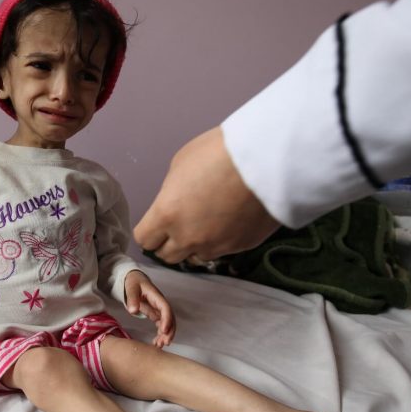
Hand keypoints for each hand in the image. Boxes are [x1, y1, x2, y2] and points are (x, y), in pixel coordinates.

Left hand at [124, 270, 175, 347]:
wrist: (134, 279)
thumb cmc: (133, 282)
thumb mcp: (131, 288)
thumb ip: (132, 299)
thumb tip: (133, 311)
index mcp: (156, 296)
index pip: (165, 308)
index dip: (166, 319)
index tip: (163, 330)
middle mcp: (160, 304)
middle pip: (170, 318)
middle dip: (169, 331)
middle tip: (164, 343)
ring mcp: (159, 310)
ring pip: (167, 324)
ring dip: (166, 335)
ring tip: (159, 346)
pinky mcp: (155, 314)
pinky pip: (161, 325)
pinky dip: (160, 335)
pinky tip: (156, 343)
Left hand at [134, 127, 280, 263]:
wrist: (267, 160)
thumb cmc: (219, 153)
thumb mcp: (180, 165)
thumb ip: (171, 192)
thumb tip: (175, 202)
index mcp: (167, 215)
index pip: (144, 239)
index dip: (149, 230)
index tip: (156, 223)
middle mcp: (188, 238)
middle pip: (166, 255)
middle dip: (168, 242)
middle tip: (179, 224)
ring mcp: (216, 246)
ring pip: (195, 258)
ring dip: (194, 246)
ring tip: (206, 225)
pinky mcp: (241, 247)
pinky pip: (222, 252)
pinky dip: (220, 242)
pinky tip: (228, 222)